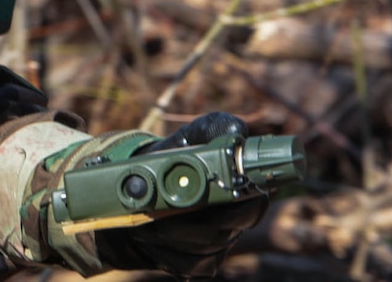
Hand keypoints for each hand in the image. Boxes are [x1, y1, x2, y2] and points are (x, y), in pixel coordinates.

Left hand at [94, 112, 268, 276]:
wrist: (136, 194)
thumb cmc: (170, 160)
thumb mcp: (188, 138)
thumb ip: (211, 128)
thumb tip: (237, 130)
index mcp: (241, 190)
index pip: (254, 202)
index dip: (238, 200)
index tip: (212, 190)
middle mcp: (235, 220)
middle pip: (226, 230)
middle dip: (195, 219)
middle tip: (166, 208)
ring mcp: (219, 244)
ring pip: (205, 247)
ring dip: (174, 232)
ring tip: (148, 218)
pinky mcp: (199, 263)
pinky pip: (189, 263)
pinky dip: (165, 249)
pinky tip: (151, 234)